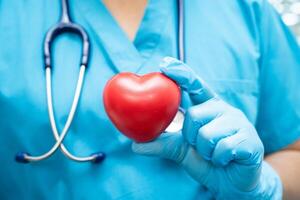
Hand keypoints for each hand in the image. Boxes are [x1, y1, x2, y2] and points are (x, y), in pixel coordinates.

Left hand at [132, 57, 281, 198]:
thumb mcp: (181, 151)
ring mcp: (239, 123)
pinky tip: (225, 160)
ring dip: (205, 151)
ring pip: (207, 134)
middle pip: (195, 114)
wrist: (232, 183)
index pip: (195, 85)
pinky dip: (218, 159)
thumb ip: (163, 144)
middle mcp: (224, 110)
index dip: (181, 73)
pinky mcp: (250, 140)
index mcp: (208, 108)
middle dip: (191, 136)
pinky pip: (223, 147)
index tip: (164, 63)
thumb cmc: (207, 161)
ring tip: (213, 154)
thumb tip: (135, 145)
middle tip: (199, 145)